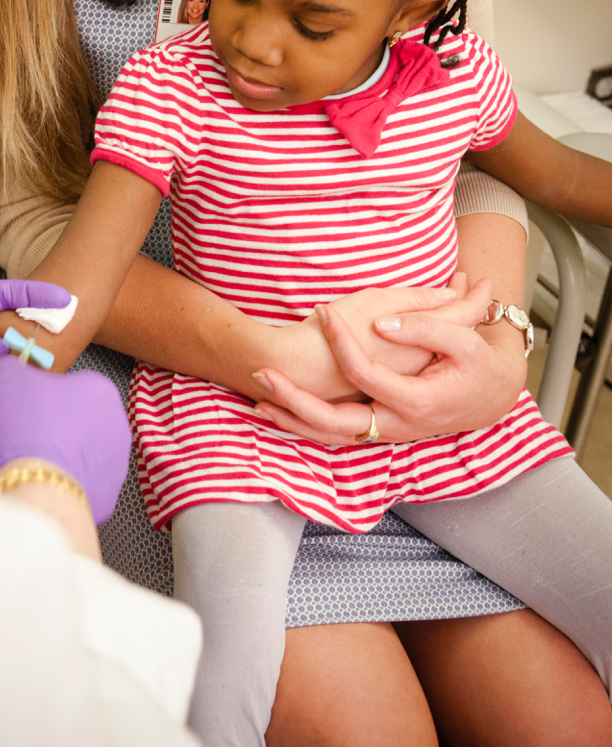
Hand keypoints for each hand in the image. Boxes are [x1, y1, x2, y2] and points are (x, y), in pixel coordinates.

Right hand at [0, 357, 131, 524]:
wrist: (39, 488)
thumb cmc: (28, 428)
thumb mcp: (7, 379)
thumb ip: (10, 366)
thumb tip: (7, 368)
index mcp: (101, 388)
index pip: (68, 384)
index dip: (41, 396)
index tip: (24, 408)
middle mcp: (118, 424)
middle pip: (78, 419)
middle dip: (54, 426)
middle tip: (27, 434)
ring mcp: (117, 463)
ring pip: (81, 452)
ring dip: (61, 456)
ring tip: (34, 461)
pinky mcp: (108, 496)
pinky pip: (82, 484)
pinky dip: (65, 484)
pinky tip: (46, 483)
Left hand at [253, 276, 525, 444]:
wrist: (491, 397)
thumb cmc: (478, 366)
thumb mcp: (463, 341)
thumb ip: (424, 328)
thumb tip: (384, 323)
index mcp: (415, 401)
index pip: (364, 372)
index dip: (340, 339)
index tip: (322, 310)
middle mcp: (395, 424)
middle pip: (334, 422)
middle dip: (294, 400)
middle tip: (263, 373)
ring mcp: (385, 431)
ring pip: (330, 436)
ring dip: (293, 420)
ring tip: (256, 402)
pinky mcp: (379, 430)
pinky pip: (336, 435)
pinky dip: (306, 427)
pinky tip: (280, 412)